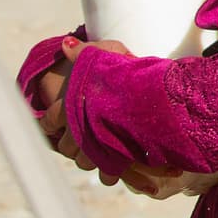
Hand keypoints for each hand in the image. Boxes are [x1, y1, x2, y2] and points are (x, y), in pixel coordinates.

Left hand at [34, 37, 133, 184]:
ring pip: (84, 160)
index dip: (52, 122)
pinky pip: (106, 172)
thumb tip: (64, 44)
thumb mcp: (113, 53)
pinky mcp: (115, 161)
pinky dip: (112, 171)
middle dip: (75, 144)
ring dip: (93, 157)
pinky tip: (117, 165)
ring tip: (103, 151)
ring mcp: (96, 146)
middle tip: (85, 138)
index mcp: (73, 103)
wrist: (164, 98)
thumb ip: (88, 52)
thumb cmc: (136, 72)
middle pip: (66, 145)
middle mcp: (80, 127)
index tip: (54, 123)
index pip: (52, 118)